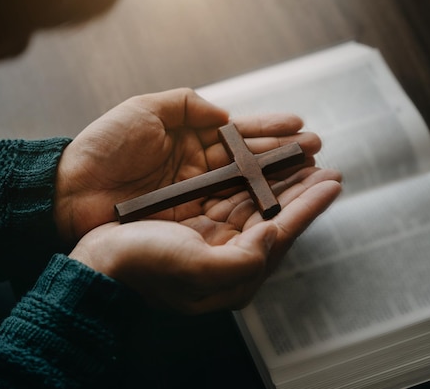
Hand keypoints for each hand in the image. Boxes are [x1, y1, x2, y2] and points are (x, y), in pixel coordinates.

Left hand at [54, 88, 321, 242]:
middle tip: (318, 152)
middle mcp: (199, 170)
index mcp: (189, 140)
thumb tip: (224, 113)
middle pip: (250, 163)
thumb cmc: (102, 147)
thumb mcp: (142, 110)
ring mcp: (197, 198)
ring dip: (280, 183)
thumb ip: (185, 104)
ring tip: (314, 175)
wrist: (69, 192)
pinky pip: (231, 213)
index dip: (269, 130)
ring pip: (247, 189)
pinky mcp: (191, 224)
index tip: (300, 127)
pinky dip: (258, 209)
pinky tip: (282, 204)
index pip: (237, 134)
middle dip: (285, 157)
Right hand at [69, 166, 340, 313]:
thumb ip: (245, 261)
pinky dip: (249, 176)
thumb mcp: (195, 270)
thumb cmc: (141, 265)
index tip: (334, 181)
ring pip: (255, 201)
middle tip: (324, 165)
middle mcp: (226, 252)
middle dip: (300, 189)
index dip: (309, 206)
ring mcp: (210, 233)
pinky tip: (259, 163)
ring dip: (278, 178)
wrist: (95, 259)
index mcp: (232, 269)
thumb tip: (275, 233)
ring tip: (301, 157)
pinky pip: (230, 193)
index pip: (281, 232)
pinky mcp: (193, 217)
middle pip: (273, 214)